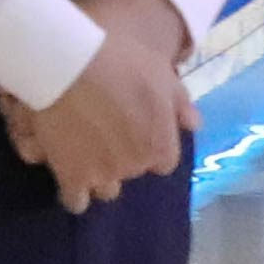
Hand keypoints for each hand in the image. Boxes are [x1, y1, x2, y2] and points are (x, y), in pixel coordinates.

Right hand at [6, 0, 193, 211]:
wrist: (70, 64)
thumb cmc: (120, 62)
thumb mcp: (161, 73)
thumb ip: (180, 103)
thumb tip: (194, 126)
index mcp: (161, 144)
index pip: (163, 161)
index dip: (149, 146)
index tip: (135, 131)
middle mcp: (136, 166)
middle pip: (133, 171)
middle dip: (123, 157)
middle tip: (106, 132)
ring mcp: (103, 175)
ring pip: (106, 190)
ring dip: (100, 176)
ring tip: (85, 154)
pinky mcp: (72, 178)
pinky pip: (75, 201)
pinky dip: (74, 193)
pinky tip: (69, 175)